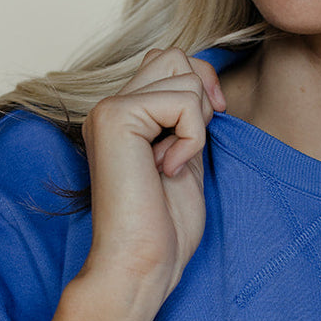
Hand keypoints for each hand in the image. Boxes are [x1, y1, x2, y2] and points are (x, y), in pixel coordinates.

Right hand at [80, 48, 226, 302]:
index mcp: (124, 117)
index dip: (202, 87)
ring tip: (173, 164)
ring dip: (196, 122)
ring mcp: (109, 109)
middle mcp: (110, 106)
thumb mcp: (185, 158)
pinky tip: (169, 169)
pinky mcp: (117, 117)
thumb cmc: (165, 228)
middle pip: (176, 56)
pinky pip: (183, 101)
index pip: (170, 62)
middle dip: (201, 98)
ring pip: (182, 71)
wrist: (141, 264)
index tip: (211, 125)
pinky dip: (192, 137)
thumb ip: (187, 119)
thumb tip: (206, 79)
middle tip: (190, 148)